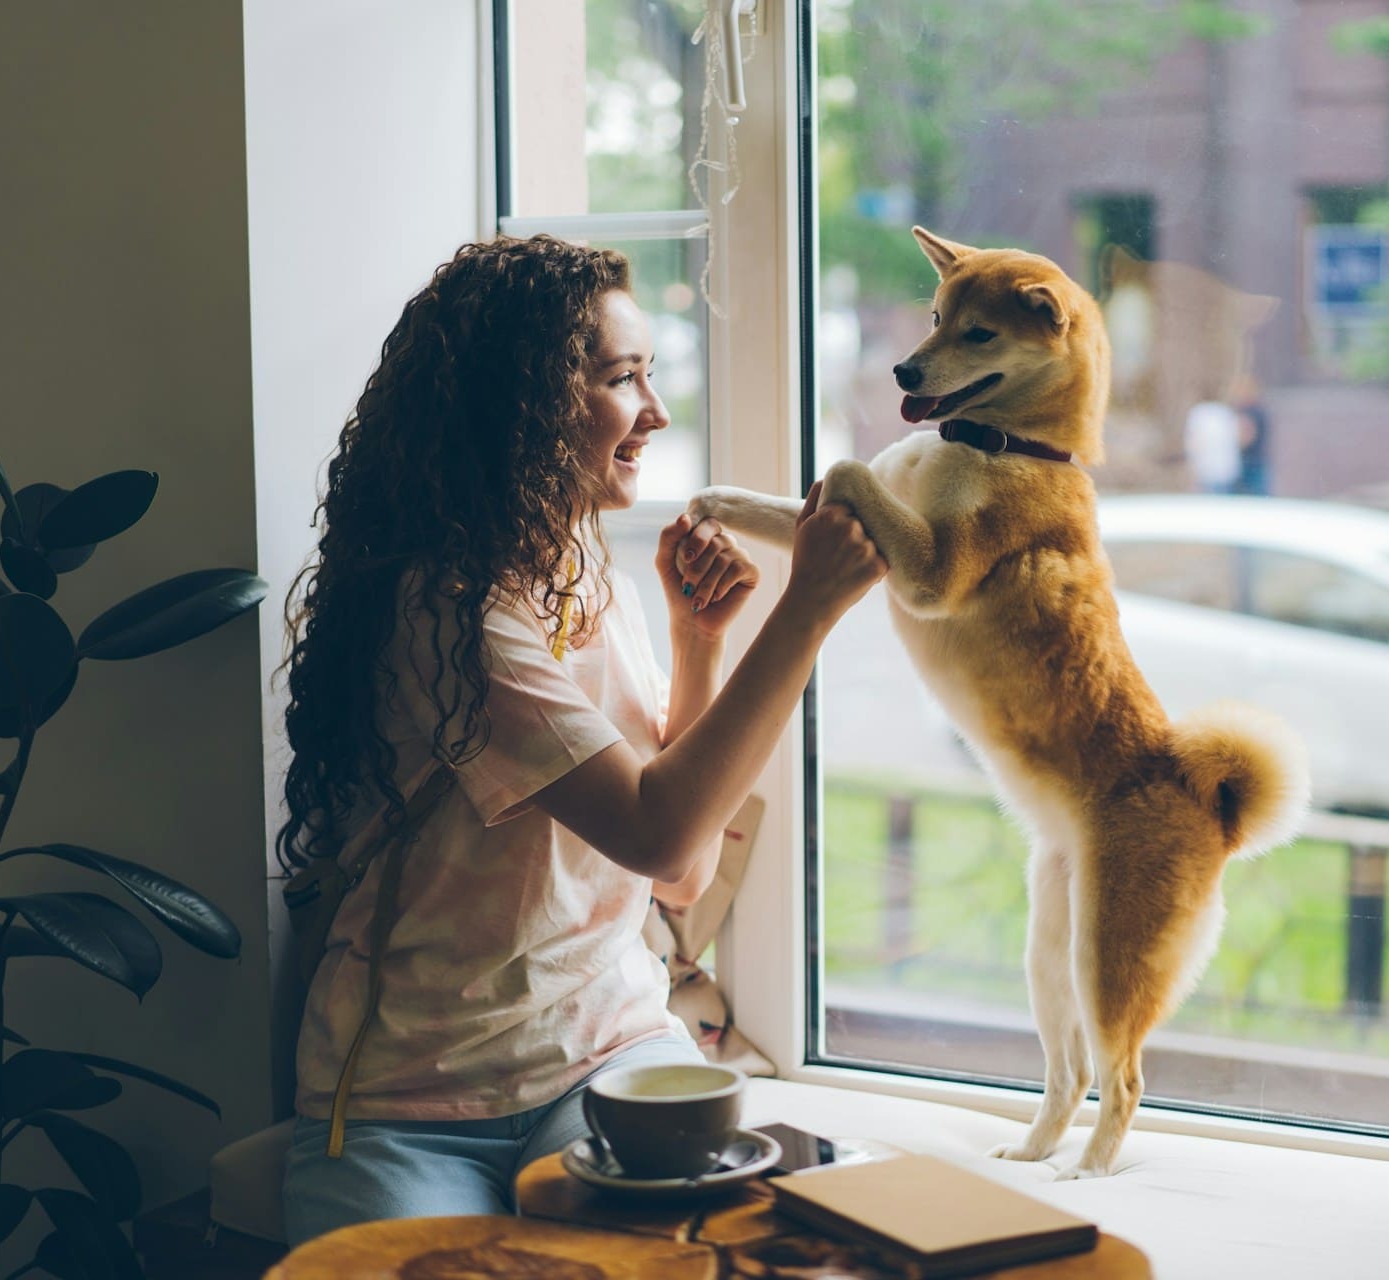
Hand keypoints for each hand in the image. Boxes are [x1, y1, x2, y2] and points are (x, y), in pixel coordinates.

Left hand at [657, 512, 759, 637]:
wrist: (692, 622)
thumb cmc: (679, 591)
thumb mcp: (664, 561)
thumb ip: (668, 537)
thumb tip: (685, 517)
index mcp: (707, 536)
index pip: (707, 523)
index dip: (697, 539)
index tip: (686, 559)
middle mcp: (726, 543)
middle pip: (715, 542)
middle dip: (698, 568)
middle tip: (688, 587)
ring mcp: (740, 556)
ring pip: (725, 558)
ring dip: (707, 583)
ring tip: (699, 599)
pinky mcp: (752, 572)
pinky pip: (739, 568)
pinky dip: (722, 586)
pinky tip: (717, 598)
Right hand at [784, 480, 886, 623]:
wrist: (810, 601)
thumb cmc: (805, 563)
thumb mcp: (801, 527)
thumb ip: (814, 498)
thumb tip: (826, 477)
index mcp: (831, 514)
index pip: (850, 509)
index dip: (843, 524)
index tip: (834, 540)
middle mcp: (850, 526)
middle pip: (863, 524)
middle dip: (855, 537)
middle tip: (840, 557)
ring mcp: (865, 546)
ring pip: (874, 541)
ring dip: (866, 553)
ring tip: (847, 568)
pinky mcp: (878, 565)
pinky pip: (883, 560)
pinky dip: (874, 569)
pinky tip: (856, 577)